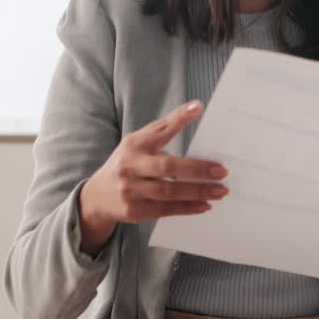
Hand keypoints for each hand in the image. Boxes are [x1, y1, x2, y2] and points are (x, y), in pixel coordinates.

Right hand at [78, 101, 228, 254]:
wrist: (97, 196)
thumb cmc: (128, 164)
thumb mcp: (137, 144)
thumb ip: (162, 133)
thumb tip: (195, 113)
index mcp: (134, 144)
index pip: (159, 130)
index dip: (178, 119)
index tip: (197, 108)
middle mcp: (131, 166)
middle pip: (167, 167)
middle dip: (197, 169)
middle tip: (221, 171)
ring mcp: (131, 190)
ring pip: (169, 192)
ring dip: (198, 192)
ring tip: (220, 190)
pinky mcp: (135, 210)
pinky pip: (167, 210)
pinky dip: (188, 208)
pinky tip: (205, 205)